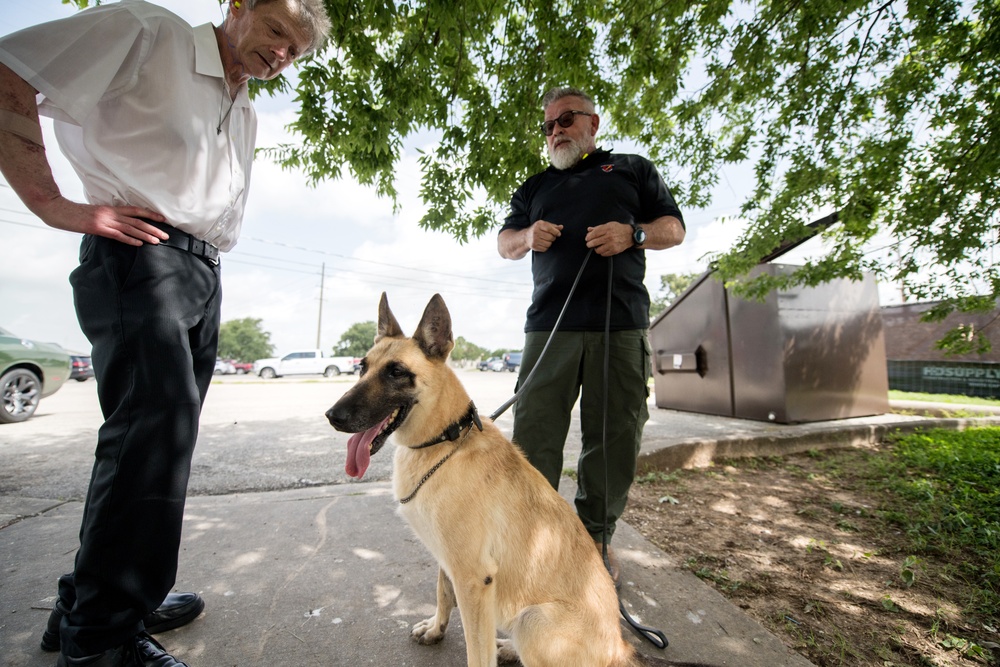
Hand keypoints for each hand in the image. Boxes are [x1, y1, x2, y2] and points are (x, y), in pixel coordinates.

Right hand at [36, 197, 169, 245]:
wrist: (58, 210)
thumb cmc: (76, 214)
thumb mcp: (96, 213)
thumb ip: (109, 218)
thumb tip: (121, 227)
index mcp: (111, 209)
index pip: (135, 211)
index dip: (150, 214)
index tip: (163, 219)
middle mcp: (111, 213)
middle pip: (137, 221)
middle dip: (153, 228)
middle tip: (166, 235)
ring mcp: (105, 221)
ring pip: (130, 228)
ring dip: (146, 235)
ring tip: (157, 241)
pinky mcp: (98, 228)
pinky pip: (117, 235)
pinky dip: (129, 239)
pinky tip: (139, 244)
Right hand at [525, 220, 562, 252]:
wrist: (526, 237)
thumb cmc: (537, 230)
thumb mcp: (544, 225)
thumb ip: (553, 226)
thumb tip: (561, 227)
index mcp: (538, 224)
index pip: (550, 228)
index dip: (556, 232)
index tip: (558, 234)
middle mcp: (535, 232)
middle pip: (550, 237)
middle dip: (553, 238)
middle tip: (550, 237)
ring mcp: (534, 239)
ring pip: (549, 244)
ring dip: (549, 243)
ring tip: (546, 240)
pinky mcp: (534, 246)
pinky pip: (545, 249)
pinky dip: (546, 247)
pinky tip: (542, 244)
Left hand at [585, 221, 631, 256]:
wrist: (630, 235)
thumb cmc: (618, 229)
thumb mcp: (609, 225)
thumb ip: (598, 227)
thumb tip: (589, 229)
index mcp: (607, 229)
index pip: (594, 234)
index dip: (589, 237)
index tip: (587, 238)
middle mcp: (609, 237)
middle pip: (594, 242)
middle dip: (589, 244)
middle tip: (589, 244)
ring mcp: (612, 244)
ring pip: (598, 250)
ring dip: (596, 249)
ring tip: (597, 247)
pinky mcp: (614, 250)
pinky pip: (604, 254)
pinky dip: (602, 252)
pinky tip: (603, 249)